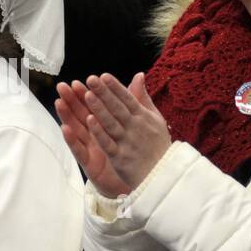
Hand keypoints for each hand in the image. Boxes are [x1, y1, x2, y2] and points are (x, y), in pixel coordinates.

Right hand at [56, 80, 130, 197]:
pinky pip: (80, 150)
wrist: (139, 180)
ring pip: (77, 129)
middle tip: (62, 86)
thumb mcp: (136, 122)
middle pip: (81, 115)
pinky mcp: (90, 163)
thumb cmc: (133, 152)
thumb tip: (139, 76)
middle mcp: (95, 135)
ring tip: (59, 102)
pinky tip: (65, 128)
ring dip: (67, 116)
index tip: (80, 81)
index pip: (94, 105)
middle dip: (72, 100)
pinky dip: (72, 139)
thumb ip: (134, 100)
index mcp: (105, 125)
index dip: (86, 93)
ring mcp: (91, 149)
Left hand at [79, 72, 171, 189]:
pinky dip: (100, 132)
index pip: (128, 99)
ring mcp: (127, 142)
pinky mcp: (120, 157)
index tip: (103, 76)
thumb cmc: (158, 146)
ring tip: (87, 95)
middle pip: (117, 108)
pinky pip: (108, 143)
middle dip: (104, 93)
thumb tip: (138, 75)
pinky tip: (90, 121)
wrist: (163, 175)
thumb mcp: (156, 119)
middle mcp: (135, 128)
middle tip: (91, 79)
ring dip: (99, 109)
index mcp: (144, 117)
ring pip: (111, 123)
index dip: (115, 87)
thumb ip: (144, 98)